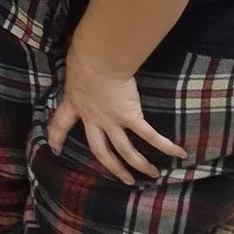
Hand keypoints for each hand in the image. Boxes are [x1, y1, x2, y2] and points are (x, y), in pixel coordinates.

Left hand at [45, 56, 189, 183]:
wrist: (97, 59)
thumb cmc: (84, 56)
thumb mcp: (73, 66)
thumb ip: (77, 71)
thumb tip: (79, 58)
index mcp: (75, 104)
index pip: (60, 123)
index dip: (56, 136)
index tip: (54, 148)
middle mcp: (93, 118)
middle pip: (100, 150)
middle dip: (112, 166)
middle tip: (123, 178)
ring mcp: (112, 120)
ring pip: (126, 150)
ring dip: (140, 164)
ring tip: (152, 174)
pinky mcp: (131, 116)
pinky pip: (149, 135)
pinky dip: (165, 145)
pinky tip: (179, 153)